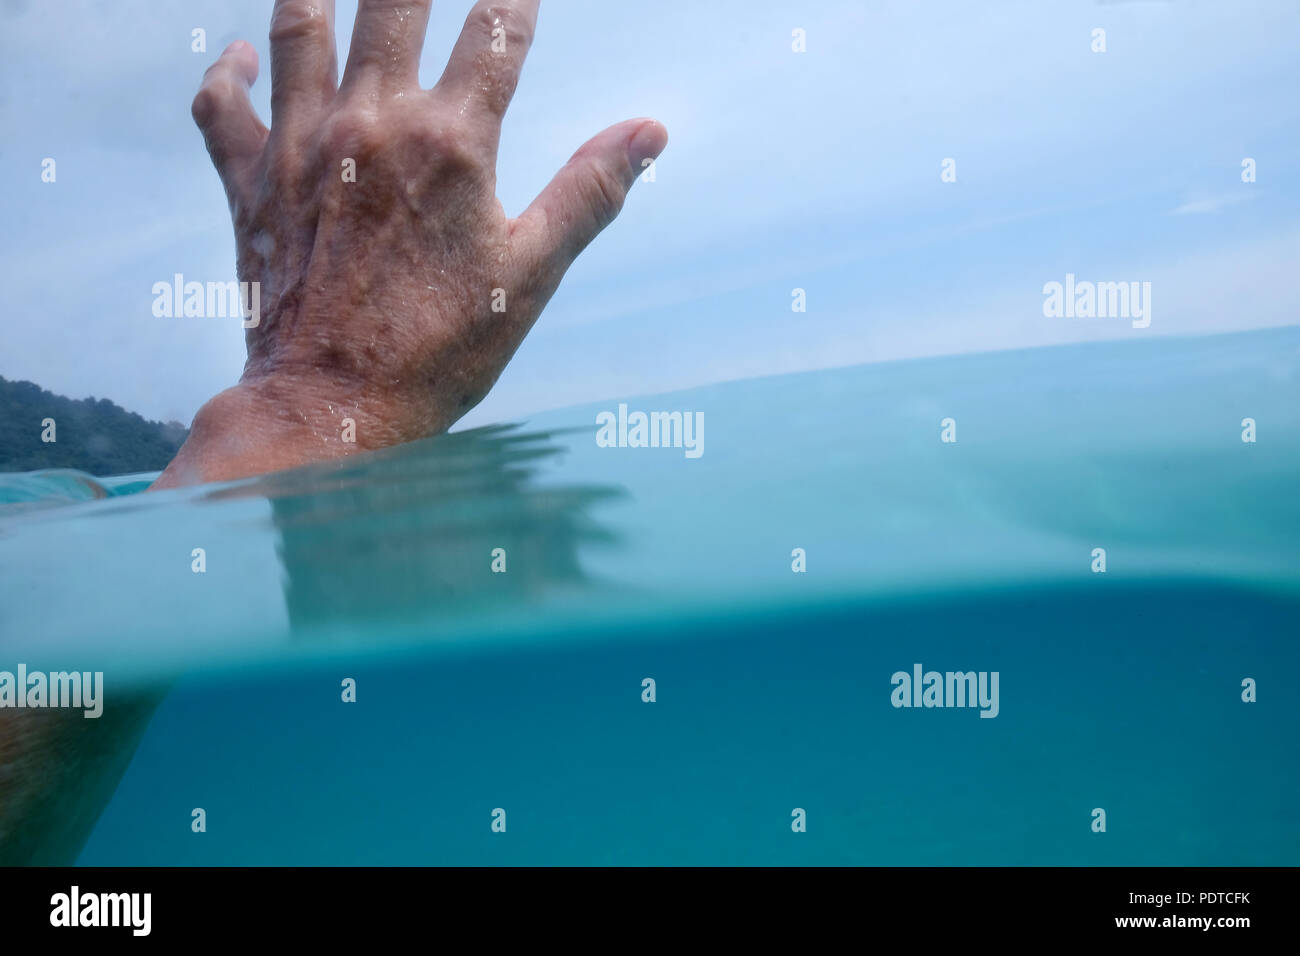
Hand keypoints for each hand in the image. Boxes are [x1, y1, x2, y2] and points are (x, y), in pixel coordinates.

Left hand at [155, 0, 665, 486]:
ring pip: (301, 27)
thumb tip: (650, 131)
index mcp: (452, 144)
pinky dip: (230, 73)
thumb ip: (589, 192)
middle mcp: (372, 125)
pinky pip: (223, 105)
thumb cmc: (439, 351)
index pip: (496, 30)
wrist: (330, 406)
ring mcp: (302, 147)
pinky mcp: (250, 182)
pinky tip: (242, 54)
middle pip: (394, 3)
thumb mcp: (531, 275)